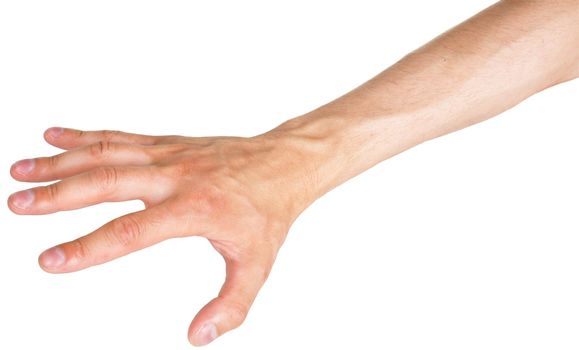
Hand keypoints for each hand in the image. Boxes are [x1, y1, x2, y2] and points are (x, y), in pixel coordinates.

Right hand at [8, 127, 317, 345]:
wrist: (284, 163)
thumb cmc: (268, 212)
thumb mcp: (258, 264)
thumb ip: (231, 304)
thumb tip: (199, 337)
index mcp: (194, 208)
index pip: (132, 230)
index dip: (89, 247)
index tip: (51, 259)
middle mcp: (176, 176)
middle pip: (108, 181)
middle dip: (59, 194)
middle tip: (17, 204)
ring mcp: (169, 155)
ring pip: (107, 153)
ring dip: (61, 161)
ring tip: (21, 171)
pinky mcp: (168, 143)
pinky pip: (121, 137)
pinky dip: (85, 136)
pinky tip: (54, 135)